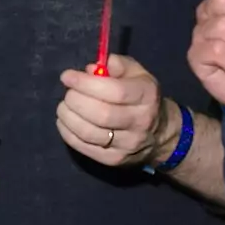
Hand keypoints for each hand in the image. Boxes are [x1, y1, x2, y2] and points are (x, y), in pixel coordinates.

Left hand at [57, 54, 172, 167]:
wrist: (160, 134)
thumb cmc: (142, 97)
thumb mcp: (137, 73)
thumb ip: (116, 65)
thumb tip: (90, 70)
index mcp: (146, 96)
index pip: (115, 91)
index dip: (86, 84)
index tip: (67, 77)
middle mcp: (140, 121)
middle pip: (101, 114)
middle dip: (76, 101)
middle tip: (68, 93)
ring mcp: (127, 144)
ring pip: (89, 133)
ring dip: (68, 117)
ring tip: (64, 107)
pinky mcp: (113, 159)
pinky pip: (84, 147)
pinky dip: (68, 133)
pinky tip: (65, 122)